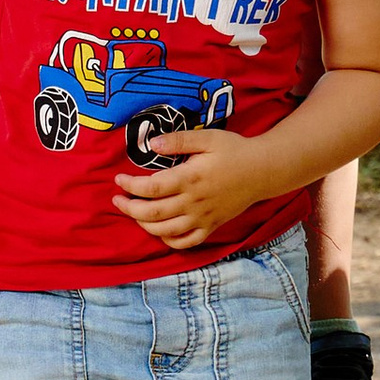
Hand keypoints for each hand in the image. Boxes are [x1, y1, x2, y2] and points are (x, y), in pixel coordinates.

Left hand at [108, 123, 269, 251]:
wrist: (263, 170)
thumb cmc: (234, 150)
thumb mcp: (207, 137)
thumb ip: (178, 140)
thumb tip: (150, 143)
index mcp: (190, 178)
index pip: (151, 188)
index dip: (130, 186)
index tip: (118, 180)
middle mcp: (194, 202)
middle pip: (152, 213)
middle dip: (128, 208)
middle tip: (116, 199)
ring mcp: (203, 218)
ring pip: (165, 230)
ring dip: (143, 224)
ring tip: (133, 212)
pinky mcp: (211, 226)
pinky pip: (186, 242)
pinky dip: (168, 240)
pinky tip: (159, 230)